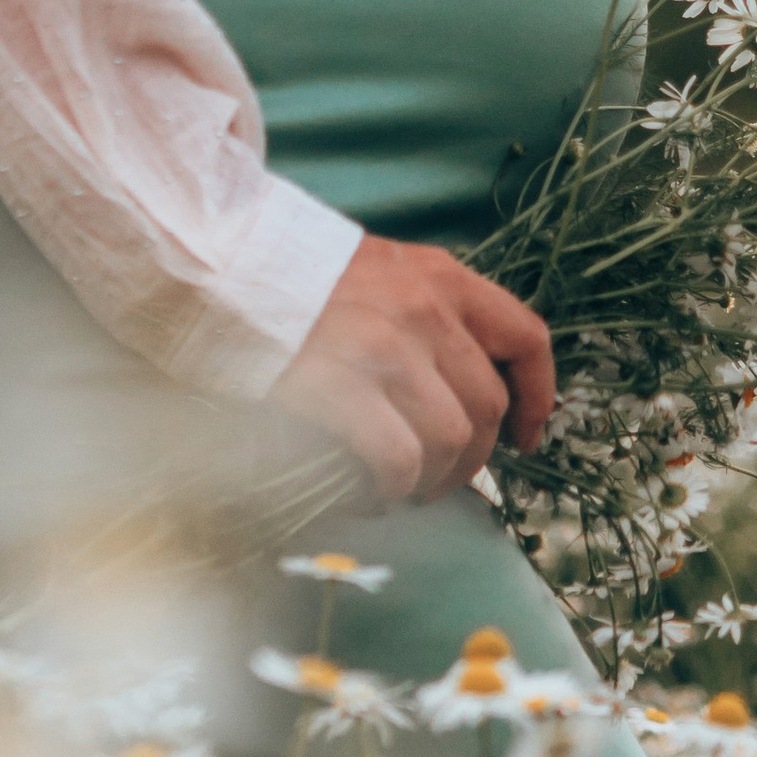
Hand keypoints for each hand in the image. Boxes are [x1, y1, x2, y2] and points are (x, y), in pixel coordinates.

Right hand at [272, 235, 554, 507]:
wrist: (218, 263)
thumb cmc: (293, 275)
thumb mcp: (381, 272)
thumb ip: (427, 316)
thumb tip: (458, 391)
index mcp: (441, 278)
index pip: (525, 338)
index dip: (537, 398)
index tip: (525, 437)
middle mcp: (424, 310)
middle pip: (486, 406)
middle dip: (474, 459)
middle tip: (442, 480)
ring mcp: (384, 348)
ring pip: (449, 439)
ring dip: (433, 479)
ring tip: (405, 489)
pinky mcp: (340, 384)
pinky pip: (398, 458)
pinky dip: (393, 487)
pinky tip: (372, 492)